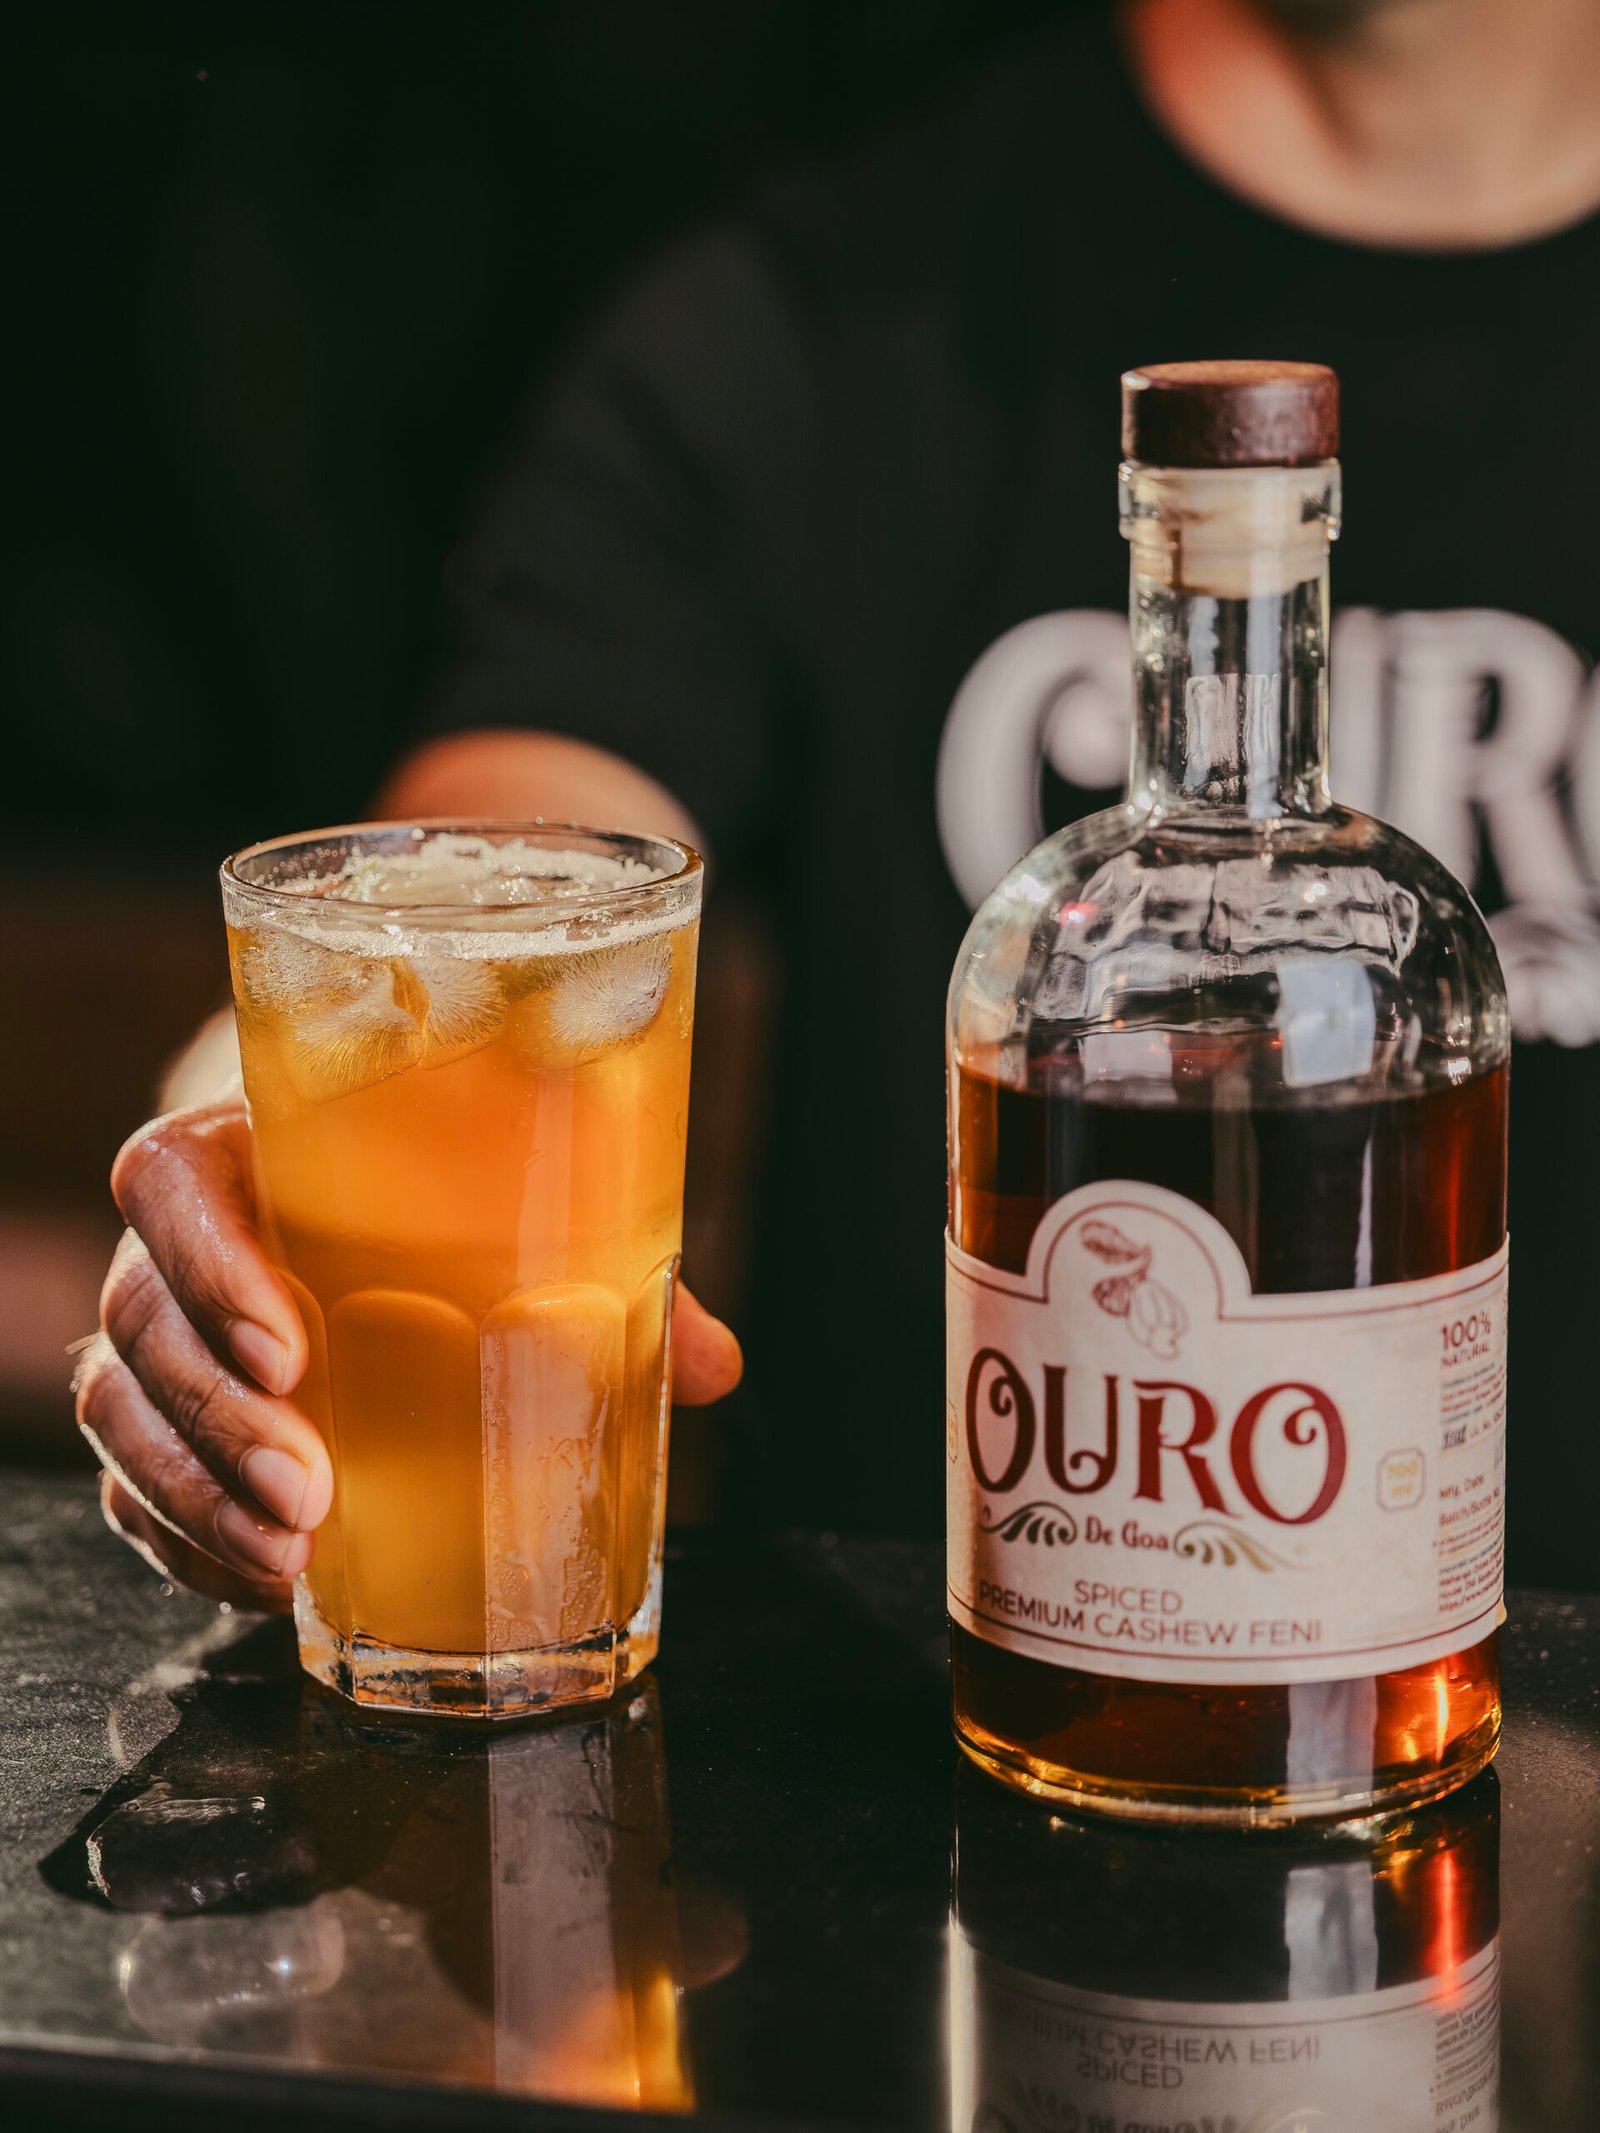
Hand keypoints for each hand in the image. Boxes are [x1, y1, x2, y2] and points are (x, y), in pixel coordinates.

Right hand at [78, 1099, 743, 1610]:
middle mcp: (178, 1241)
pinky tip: (266, 1576)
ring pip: (122, 1414)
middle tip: (314, 1486)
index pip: (168, 1180)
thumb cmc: (429, 1184)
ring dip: (200, 1496)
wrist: (349, 1181)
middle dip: (220, 1418)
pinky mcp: (160, 1424)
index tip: (291, 1340)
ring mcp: (161, 1337)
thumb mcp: (502, 1196)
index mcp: (245, 1149)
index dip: (207, 1260)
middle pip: (139, 1320)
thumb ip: (601, 1262)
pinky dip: (191, 1542)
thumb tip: (714, 1366)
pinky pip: (134, 1489)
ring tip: (296, 1549)